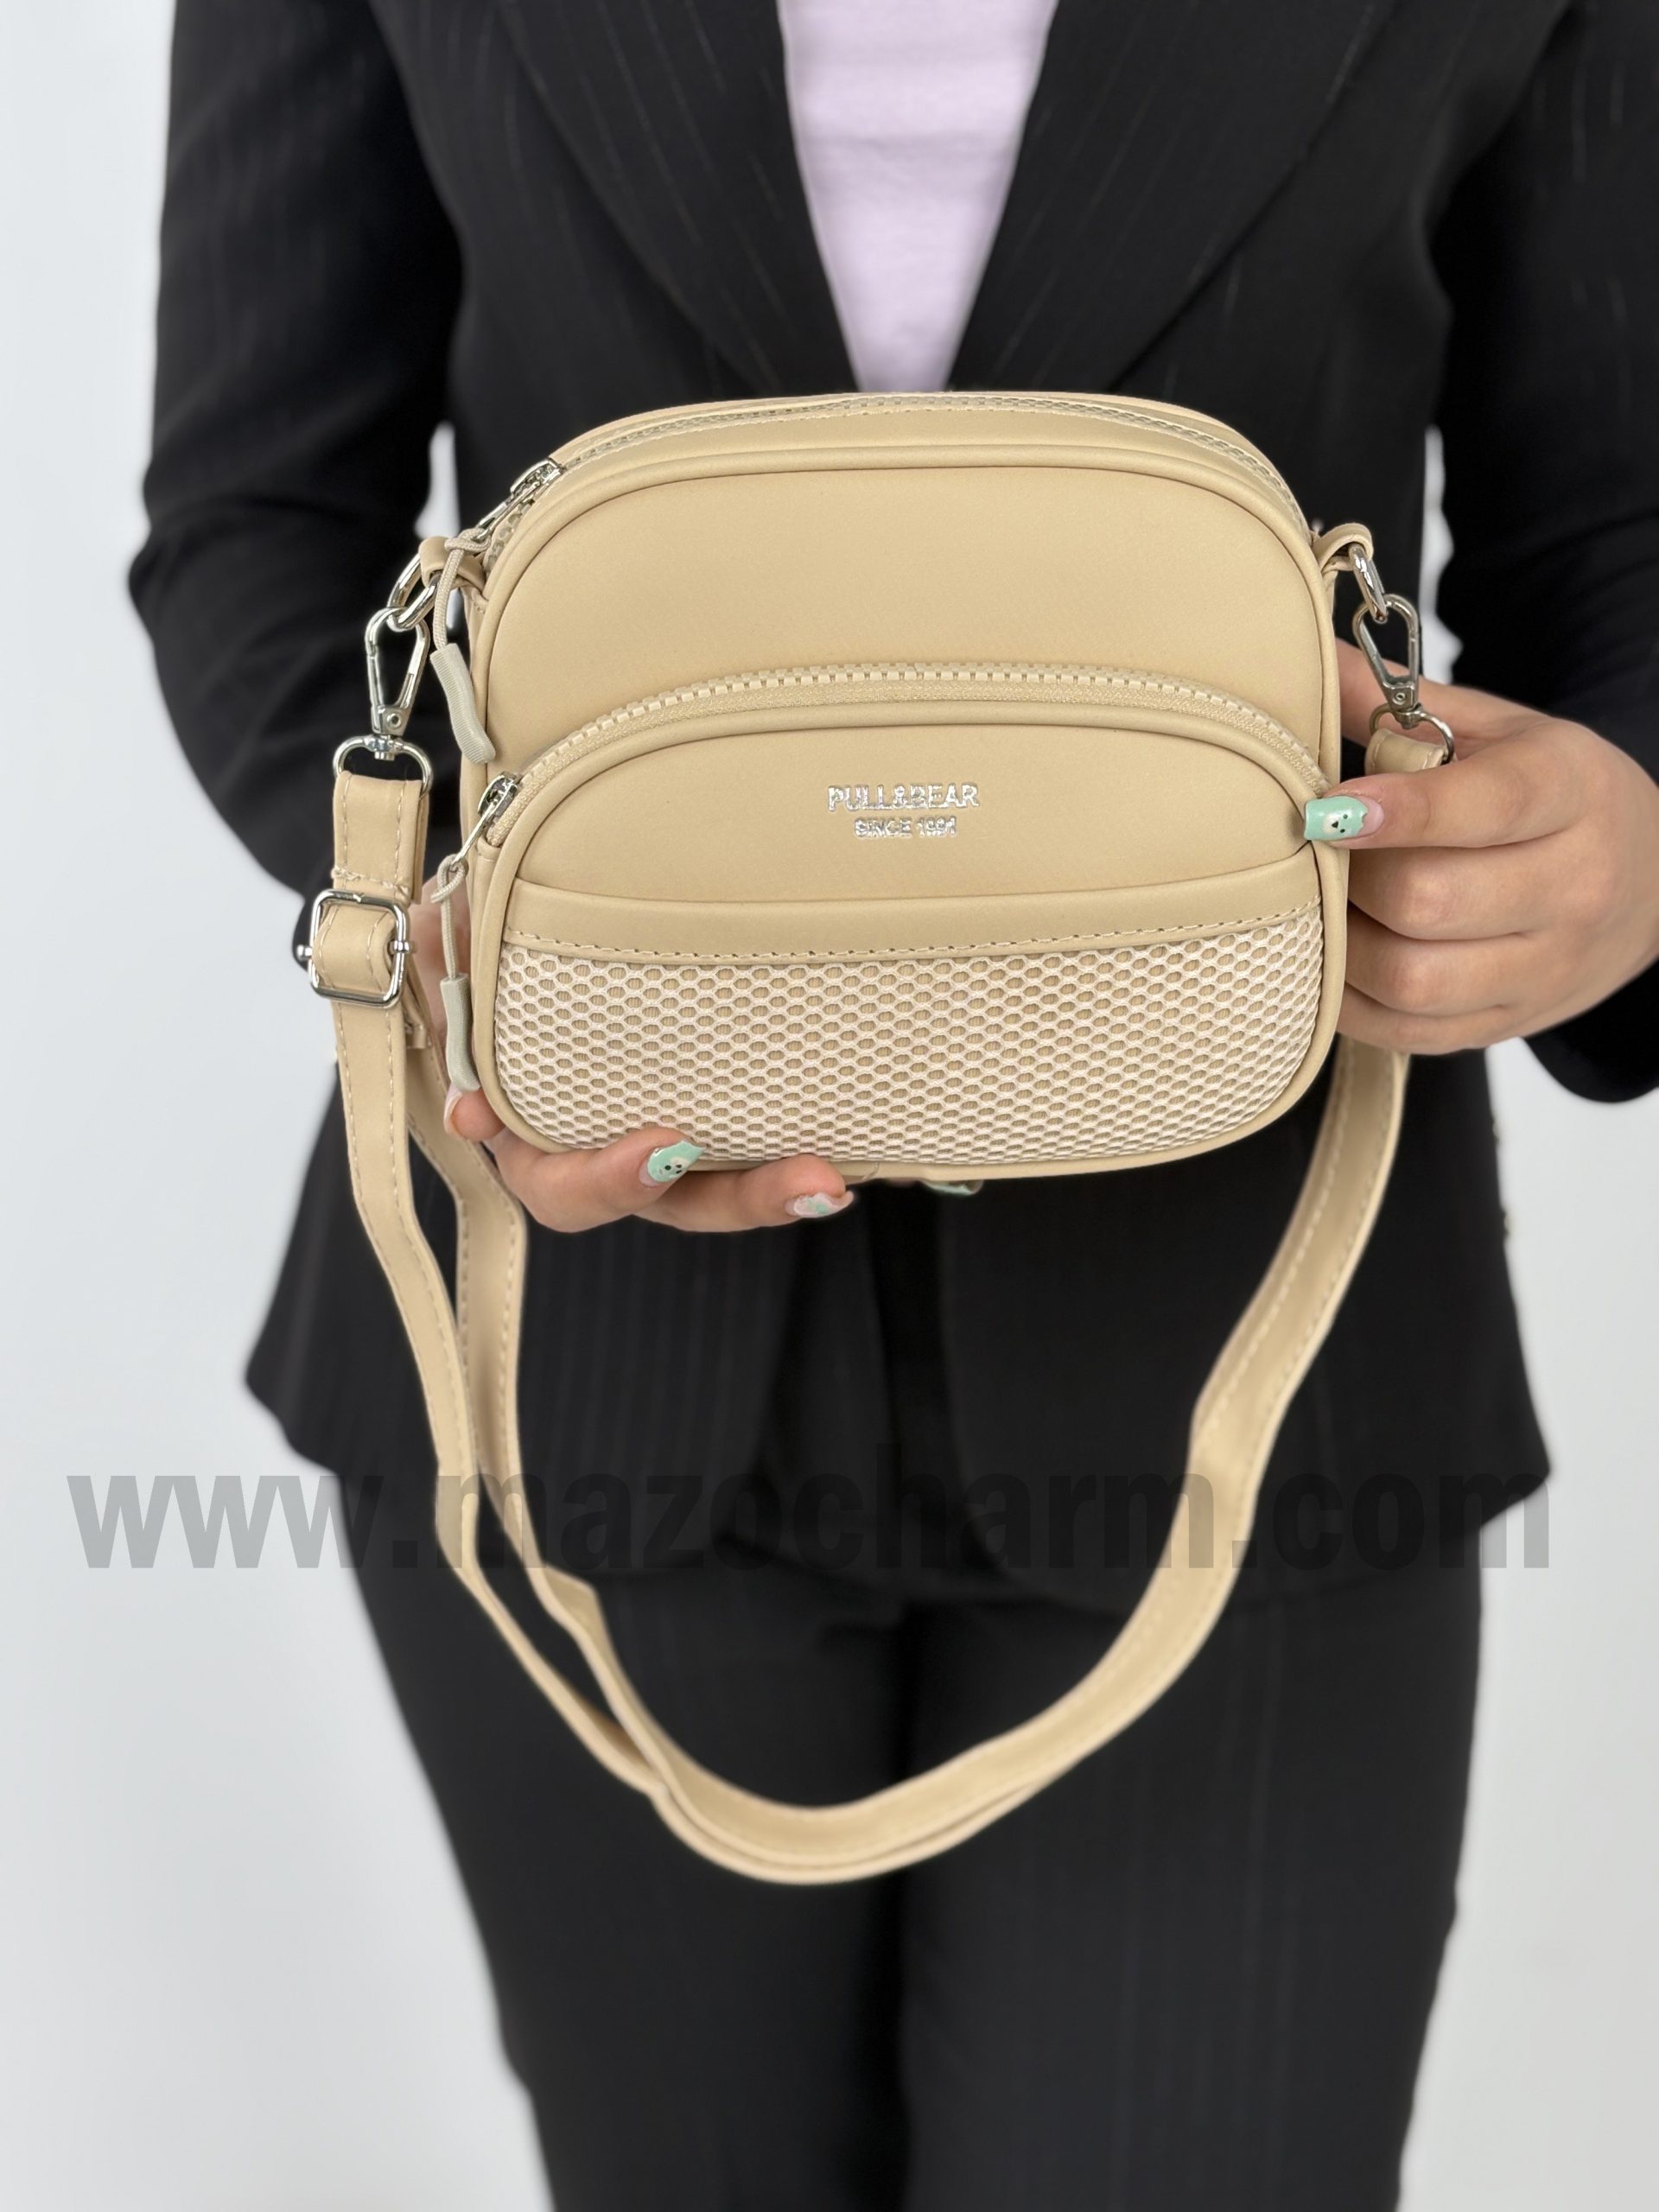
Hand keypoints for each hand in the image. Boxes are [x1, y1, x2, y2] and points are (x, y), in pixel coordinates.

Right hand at [408, 884, 851, 1231]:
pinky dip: (796, 1125)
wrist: (497, 910)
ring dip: (778, 1183)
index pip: (564, 1185)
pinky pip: (753, 1125)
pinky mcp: (710, 1092)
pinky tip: (858, 1135)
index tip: (665, 1149)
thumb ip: (447, 966)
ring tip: (840, 1176)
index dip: (611, 1178)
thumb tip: (461, 1040)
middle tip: (814, 1181)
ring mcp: (655, 1124)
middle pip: (671, 1200)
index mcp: (521, 1131)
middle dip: (742, 1198)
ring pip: (719, 1180)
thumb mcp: (444, 939)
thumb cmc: (464, 936)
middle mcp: (596, 1145)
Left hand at [1310, 645, 1658, 1053]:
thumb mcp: (1501, 732)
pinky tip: (1333, 959)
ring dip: (1342, 945)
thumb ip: (1404, 704)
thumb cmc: (1548, 795)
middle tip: (1319, 853)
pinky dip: (1352, 1002)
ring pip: (1413, 979)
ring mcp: (1546, 965)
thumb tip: (1305, 664)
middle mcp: (1572, 884)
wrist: (1648, 884)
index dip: (1398, 811)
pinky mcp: (1509, 1023)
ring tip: (1322, 905)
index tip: (1328, 808)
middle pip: (1429, 900)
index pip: (1483, 806)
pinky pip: (1409, 1031)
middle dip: (1351, 877)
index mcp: (1569, 789)